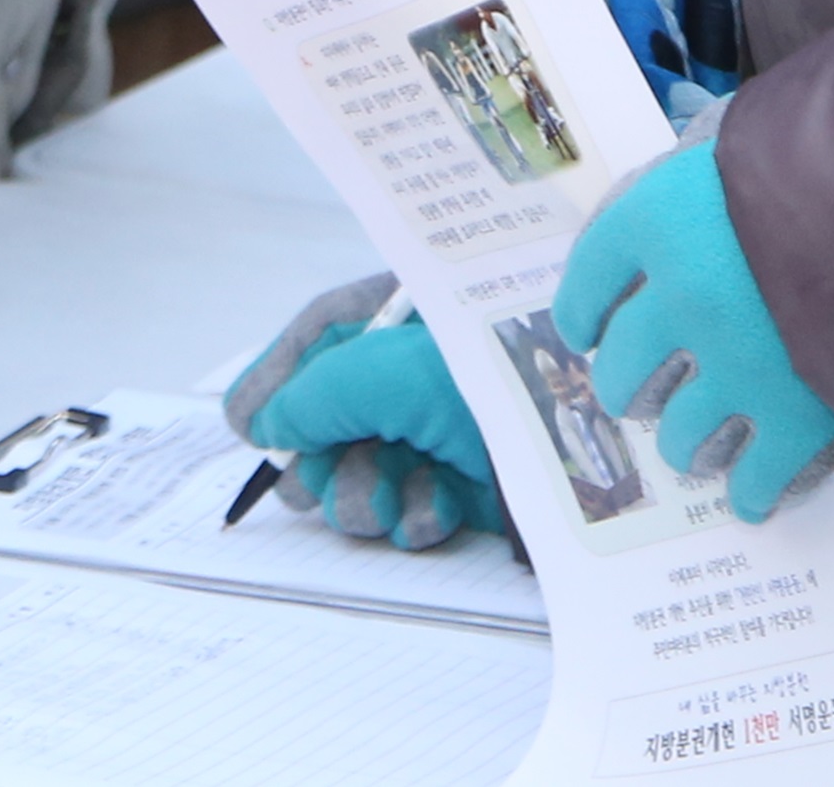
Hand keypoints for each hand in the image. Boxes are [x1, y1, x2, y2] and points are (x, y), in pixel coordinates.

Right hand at [228, 274, 505, 547]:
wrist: (588, 444)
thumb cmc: (489, 382)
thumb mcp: (380, 375)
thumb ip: (309, 397)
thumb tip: (264, 426)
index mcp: (404, 317)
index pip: (320, 337)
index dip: (277, 380)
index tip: (245, 427)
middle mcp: (418, 373)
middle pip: (328, 419)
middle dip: (316, 456)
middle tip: (314, 475)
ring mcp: (441, 431)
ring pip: (358, 474)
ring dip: (359, 494)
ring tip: (381, 496)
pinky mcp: (467, 487)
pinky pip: (405, 510)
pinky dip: (409, 516)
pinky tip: (430, 511)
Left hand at [556, 137, 833, 520]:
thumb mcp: (752, 143)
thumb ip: (709, 183)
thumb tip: (689, 206)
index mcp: (660, 220)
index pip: (589, 280)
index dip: (581, 312)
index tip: (584, 332)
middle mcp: (683, 298)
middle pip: (623, 371)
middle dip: (627, 390)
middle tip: (637, 395)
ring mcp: (739, 366)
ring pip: (680, 435)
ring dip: (684, 444)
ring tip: (694, 446)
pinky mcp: (800, 419)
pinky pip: (758, 477)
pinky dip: (753, 492)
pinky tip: (752, 497)